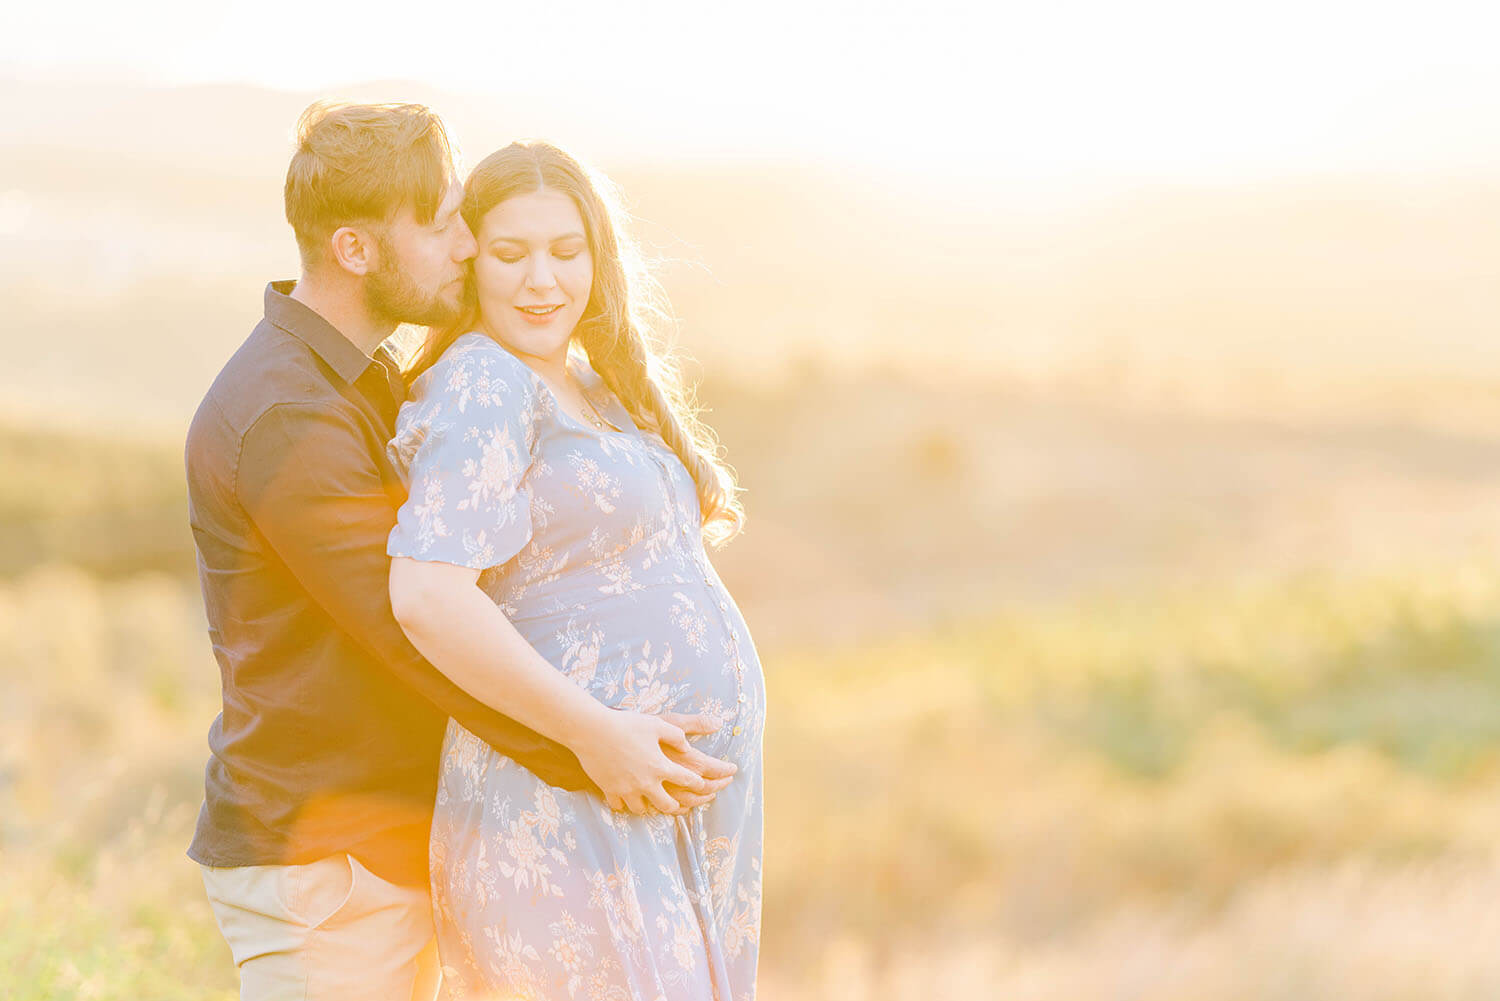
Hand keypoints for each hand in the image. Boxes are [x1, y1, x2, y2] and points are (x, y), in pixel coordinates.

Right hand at [573, 707, 731, 815]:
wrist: (592, 731)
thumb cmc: (627, 723)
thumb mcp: (659, 723)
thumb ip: (678, 736)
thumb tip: (689, 746)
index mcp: (661, 766)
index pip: (688, 780)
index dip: (700, 784)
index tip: (705, 785)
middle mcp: (646, 783)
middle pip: (668, 804)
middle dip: (678, 806)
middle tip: (682, 804)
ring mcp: (627, 790)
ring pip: (643, 809)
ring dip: (651, 808)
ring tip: (654, 805)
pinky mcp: (610, 790)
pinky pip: (620, 806)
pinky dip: (625, 805)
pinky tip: (628, 801)